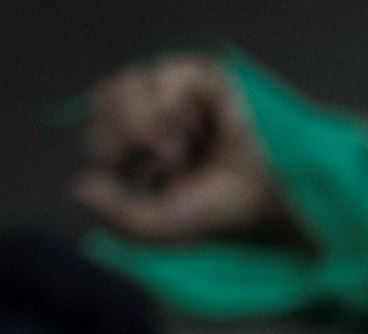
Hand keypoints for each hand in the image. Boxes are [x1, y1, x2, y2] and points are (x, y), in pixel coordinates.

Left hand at [72, 58, 292, 246]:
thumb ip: (123, 218)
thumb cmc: (241, 209)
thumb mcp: (170, 224)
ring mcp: (184, 90)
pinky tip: (188, 131)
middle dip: (122, 137)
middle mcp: (166, 111)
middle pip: (105, 99)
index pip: (99, 121)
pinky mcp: (206, 76)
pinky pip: (160, 79)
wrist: (288, 197)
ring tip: (181, 149)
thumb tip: (78, 187)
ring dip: (144, 126)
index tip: (144, 176)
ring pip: (126, 85)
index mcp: (156, 143)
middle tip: (162, 162)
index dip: (106, 146)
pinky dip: (162, 110)